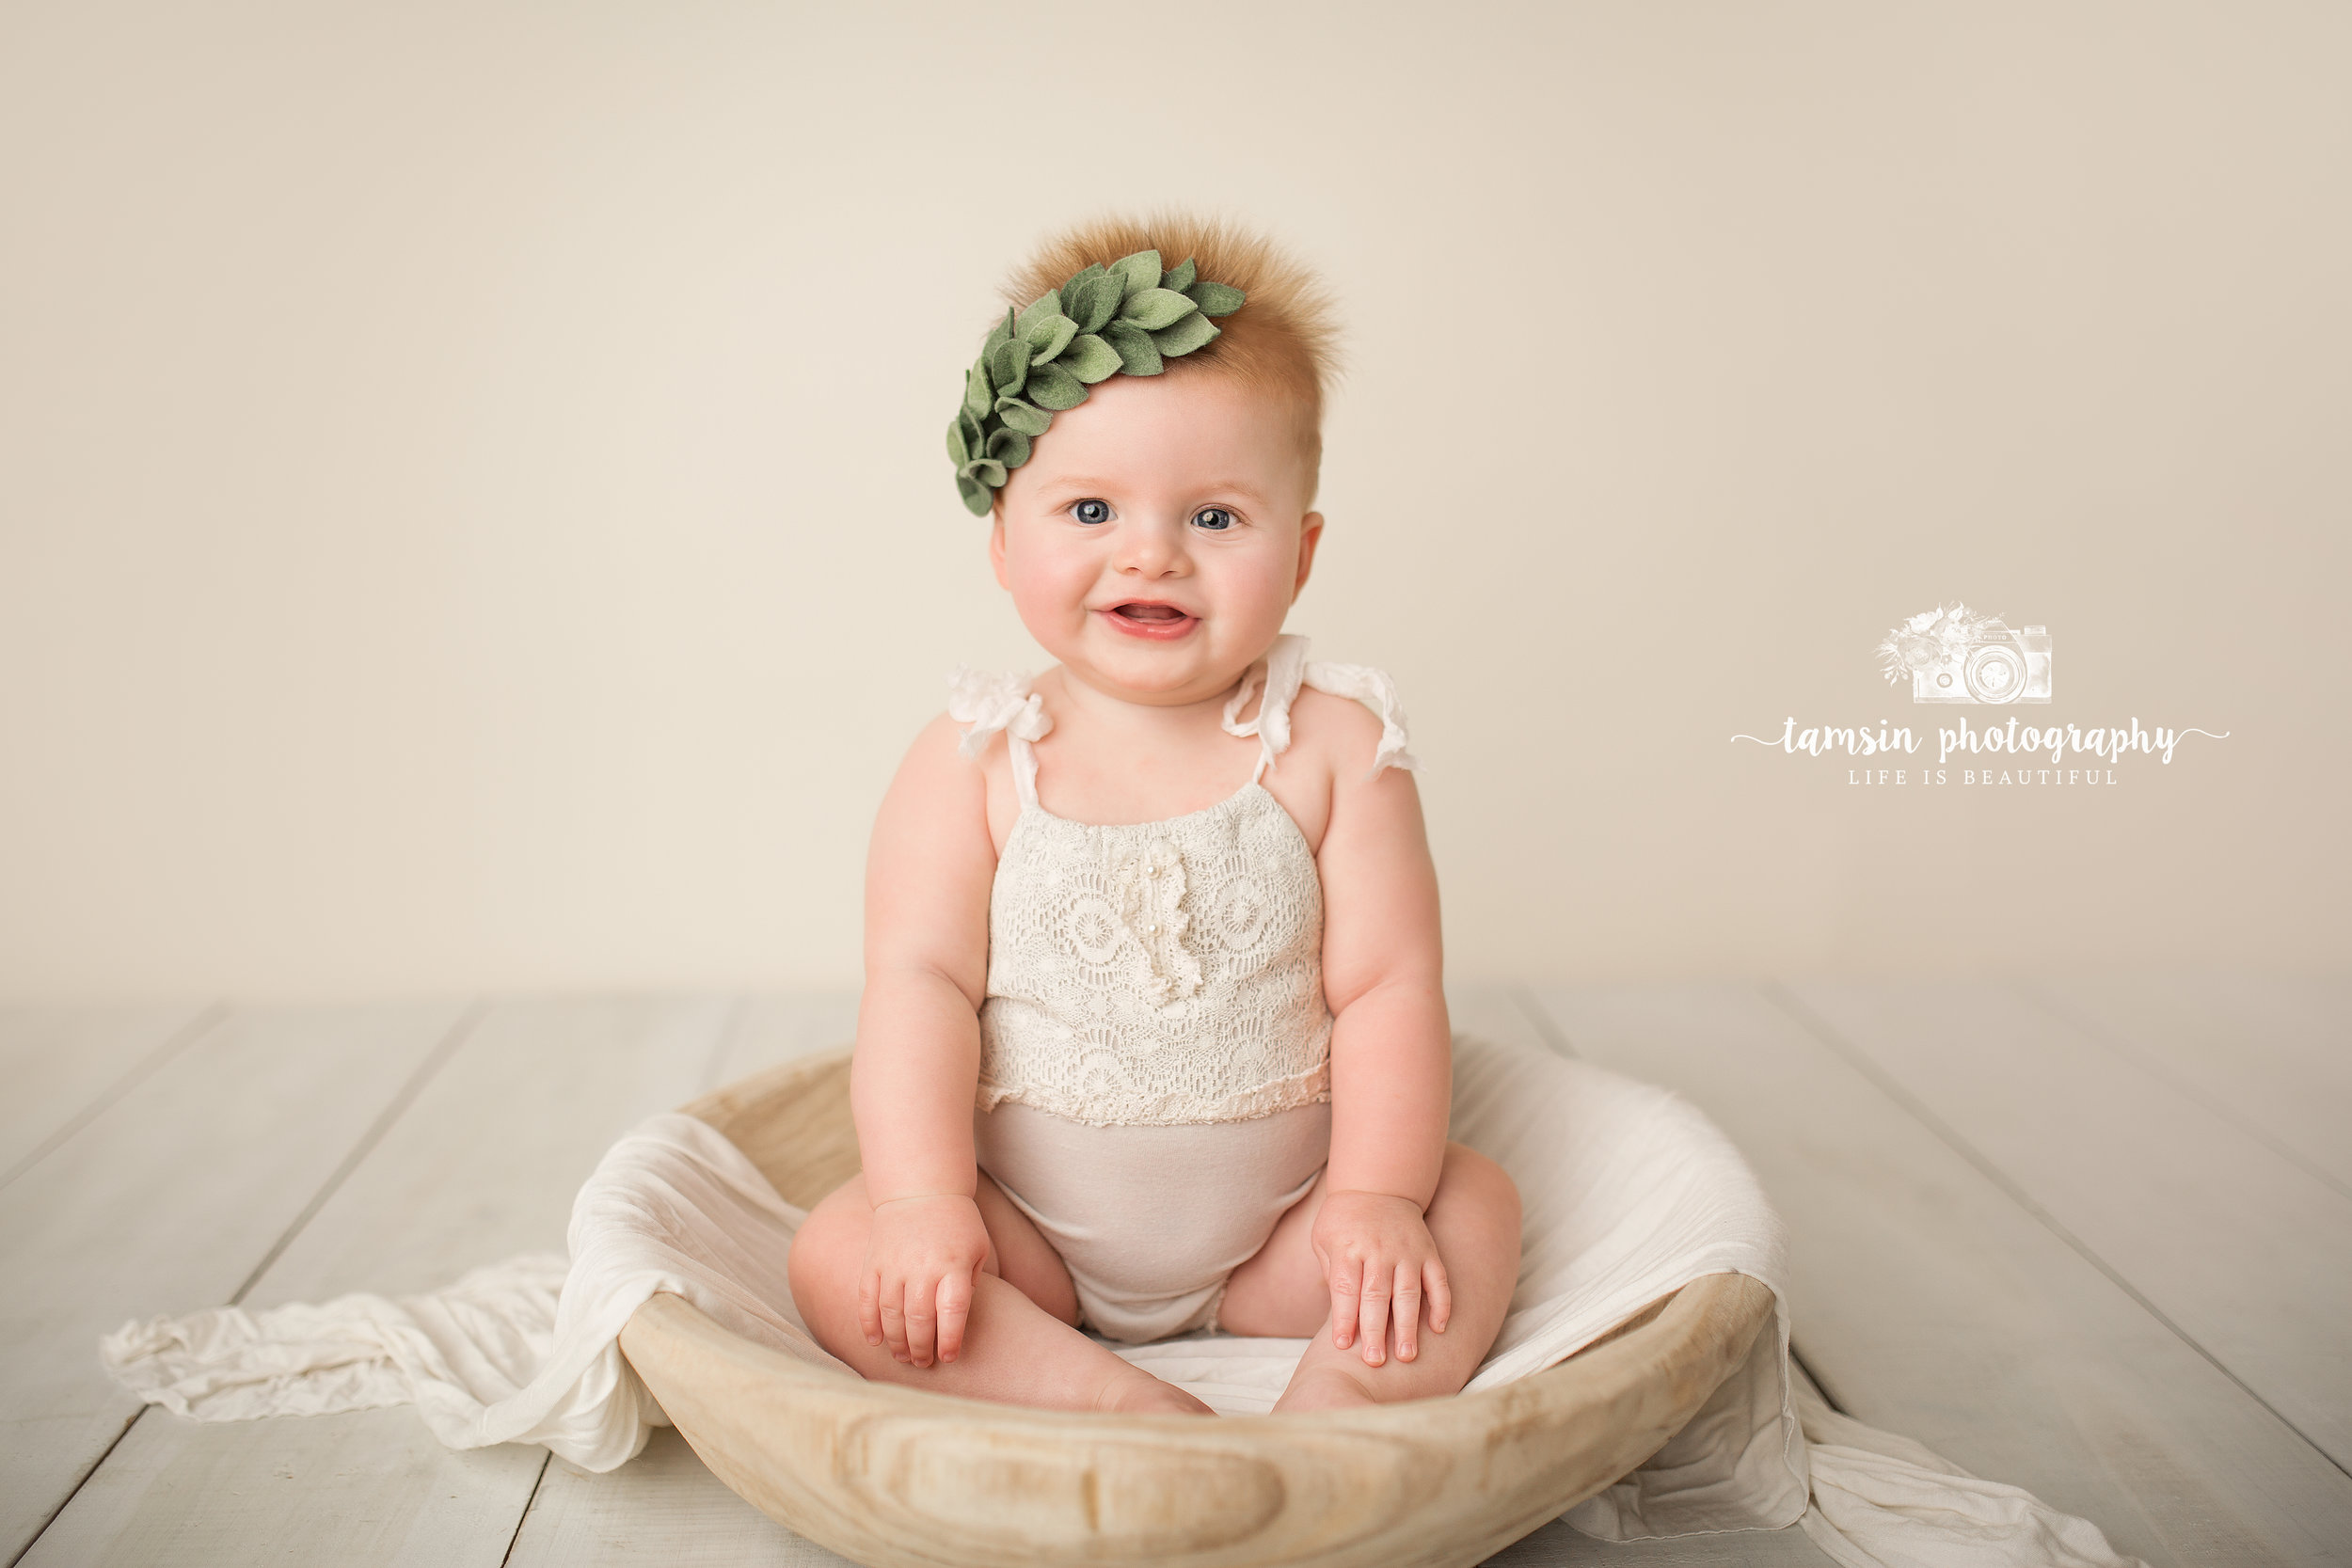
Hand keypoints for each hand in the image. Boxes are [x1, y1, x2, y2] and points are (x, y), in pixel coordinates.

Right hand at [859, 1192, 989, 1366]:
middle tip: (923, 1363)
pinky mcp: (873, 1261)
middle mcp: (923, 1267)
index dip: (949, 1339)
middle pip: (919, 1319)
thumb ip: (971, 1285)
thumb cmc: (957, 1223)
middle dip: (920, 1349)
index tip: (948, 1357)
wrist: (920, 1188)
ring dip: (896, 1342)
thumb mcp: (978, 1249)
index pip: (952, 1312)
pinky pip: (867, 1299)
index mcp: (954, 1265)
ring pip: (891, 1315)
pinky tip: (874, 1341)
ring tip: (903, 1357)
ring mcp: (894, 1264)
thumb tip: (956, 1322)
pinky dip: (868, 1324)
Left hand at [1311, 1189, 1453, 1366]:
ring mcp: (1407, 1252)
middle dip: (1376, 1331)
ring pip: (1408, 1293)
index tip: (1343, 1345)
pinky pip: (1438, 1281)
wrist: (1378, 1184)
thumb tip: (1338, 1314)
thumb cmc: (1343, 1220)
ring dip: (1408, 1326)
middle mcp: (1379, 1251)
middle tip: (1375, 1361)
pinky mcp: (1428, 1252)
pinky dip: (1441, 1304)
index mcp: (1349, 1248)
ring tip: (1407, 1356)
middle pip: (1376, 1295)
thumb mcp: (1324, 1239)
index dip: (1344, 1318)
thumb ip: (1331, 1274)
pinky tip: (1439, 1329)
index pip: (1346, 1288)